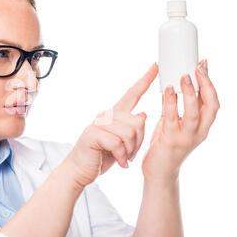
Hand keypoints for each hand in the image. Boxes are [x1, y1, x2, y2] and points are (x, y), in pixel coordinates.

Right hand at [64, 63, 156, 188]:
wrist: (80, 170)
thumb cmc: (101, 156)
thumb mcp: (122, 143)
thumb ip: (132, 129)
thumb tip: (144, 114)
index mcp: (115, 115)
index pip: (133, 93)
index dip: (145, 80)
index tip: (156, 66)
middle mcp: (106, 115)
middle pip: (138, 121)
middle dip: (139, 142)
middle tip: (130, 155)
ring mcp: (98, 123)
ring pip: (129, 132)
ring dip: (130, 150)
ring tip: (123, 158)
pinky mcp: (92, 133)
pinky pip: (117, 143)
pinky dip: (121, 156)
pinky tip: (119, 162)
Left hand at [142, 59, 219, 182]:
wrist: (159, 172)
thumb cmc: (165, 146)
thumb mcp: (173, 124)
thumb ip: (175, 108)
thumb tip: (173, 86)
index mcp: (202, 126)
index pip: (212, 101)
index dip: (210, 82)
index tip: (203, 64)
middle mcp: (199, 132)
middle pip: (211, 105)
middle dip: (206, 84)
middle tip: (197, 67)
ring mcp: (187, 138)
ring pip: (195, 112)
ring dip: (191, 93)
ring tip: (184, 76)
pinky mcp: (172, 141)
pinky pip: (173, 119)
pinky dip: (171, 103)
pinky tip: (169, 90)